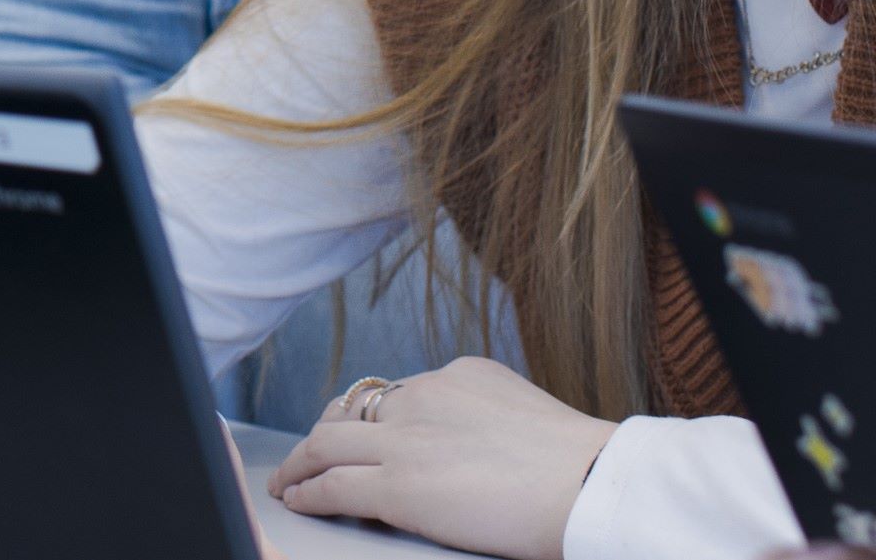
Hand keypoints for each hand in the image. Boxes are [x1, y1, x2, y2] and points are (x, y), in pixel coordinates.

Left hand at [266, 358, 616, 559]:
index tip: (363, 431)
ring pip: (327, 444)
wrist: (587, 483)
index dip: (376, 418)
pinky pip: (332, 485)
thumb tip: (485, 438)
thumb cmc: (582, 466)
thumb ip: (492, 418)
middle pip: (353, 411)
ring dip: (300, 463)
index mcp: (459, 376)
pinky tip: (297, 499)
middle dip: (327, 432)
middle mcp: (423, 397)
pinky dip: (306, 491)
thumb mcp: (529, 414)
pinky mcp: (395, 485)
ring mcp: (404, 441)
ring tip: (288, 480)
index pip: (401, 394)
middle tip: (310, 452)